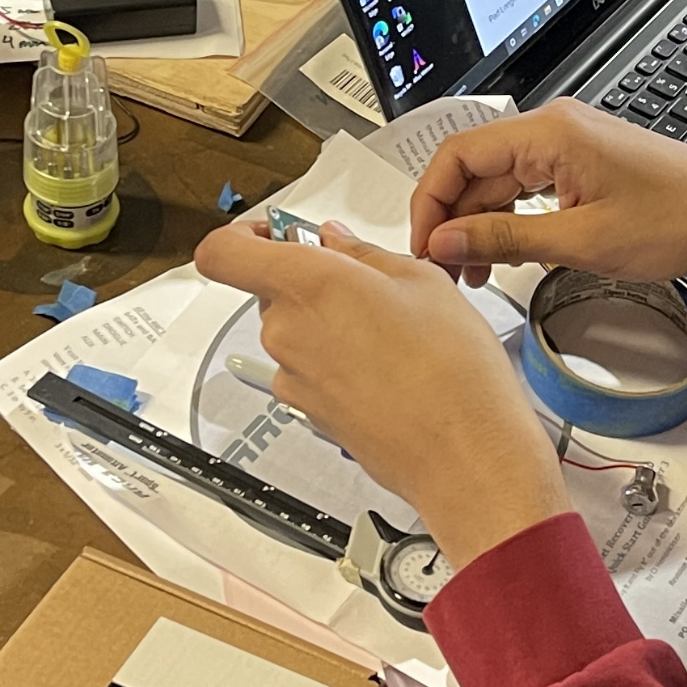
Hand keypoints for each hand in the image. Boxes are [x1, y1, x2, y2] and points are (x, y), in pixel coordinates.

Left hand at [194, 219, 568, 568]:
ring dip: (332, 323)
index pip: (223, 252)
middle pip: (271, 289)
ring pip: (296, 331)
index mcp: (308, 284)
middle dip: (314, 280)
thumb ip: (365, 253)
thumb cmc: (450, 372)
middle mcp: (288, 332)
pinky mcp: (310, 411)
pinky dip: (340, 361)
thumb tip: (338, 243)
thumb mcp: (422, 280)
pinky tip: (389, 366)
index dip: (244, 235)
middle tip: (368, 282)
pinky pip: (312, 370)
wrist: (463, 455)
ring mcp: (295, 377)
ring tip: (393, 330)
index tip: (276, 231)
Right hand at [408, 97, 686, 285]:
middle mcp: (554, 129)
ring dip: (478, 226)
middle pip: (473, 169)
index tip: (424, 247)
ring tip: (472, 274)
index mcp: (549, 133)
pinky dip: (509, 222)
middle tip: (443, 270)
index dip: (429, 203)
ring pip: (497, 182)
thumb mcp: (581, 242)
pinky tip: (507, 257)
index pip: (456, 155)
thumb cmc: (680, 218)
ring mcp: (568, 145)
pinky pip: (526, 188)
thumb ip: (504, 241)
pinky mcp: (582, 164)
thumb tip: (446, 242)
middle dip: (451, 220)